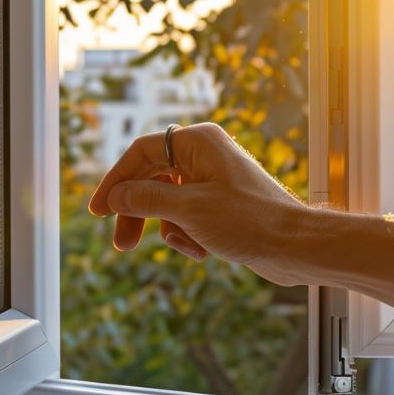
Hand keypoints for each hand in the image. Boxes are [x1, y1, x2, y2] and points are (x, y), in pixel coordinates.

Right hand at [89, 123, 310, 285]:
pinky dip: (187, 235)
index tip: (98, 212)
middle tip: (122, 244)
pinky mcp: (222, 203)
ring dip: (168, 228)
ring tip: (185, 247)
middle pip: (151, 178)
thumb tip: (115, 195)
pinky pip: (188, 215)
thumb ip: (145, 199)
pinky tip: (202, 252)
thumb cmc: (249, 222)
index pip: (141, 153)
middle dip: (138, 212)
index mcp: (198, 142)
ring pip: (168, 201)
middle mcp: (205, 154)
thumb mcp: (188, 210)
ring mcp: (214, 178)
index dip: (115, 181)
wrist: (295, 247)